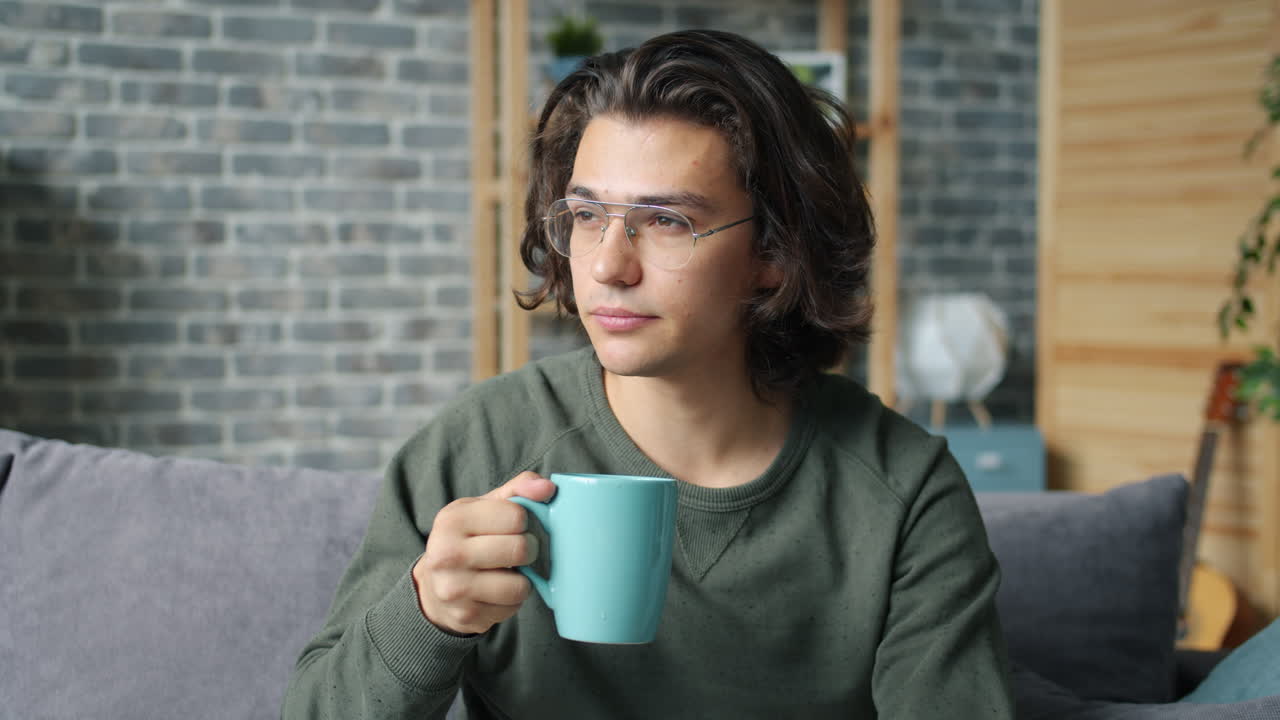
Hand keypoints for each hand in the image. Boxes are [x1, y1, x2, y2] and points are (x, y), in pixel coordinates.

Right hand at [413, 471, 556, 634]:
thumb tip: (547, 488)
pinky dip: (512, 599)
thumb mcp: (484, 507)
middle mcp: (447, 554)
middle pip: (520, 549)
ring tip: (508, 571)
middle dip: (529, 549)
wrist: (434, 587)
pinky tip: (498, 590)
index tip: (514, 525)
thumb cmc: (467, 540)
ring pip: (519, 585)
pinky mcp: (467, 615)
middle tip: (519, 549)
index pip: (516, 516)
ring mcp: (454, 589)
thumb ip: (518, 489)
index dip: (524, 520)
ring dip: (522, 579)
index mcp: (452, 520)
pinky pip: (512, 607)